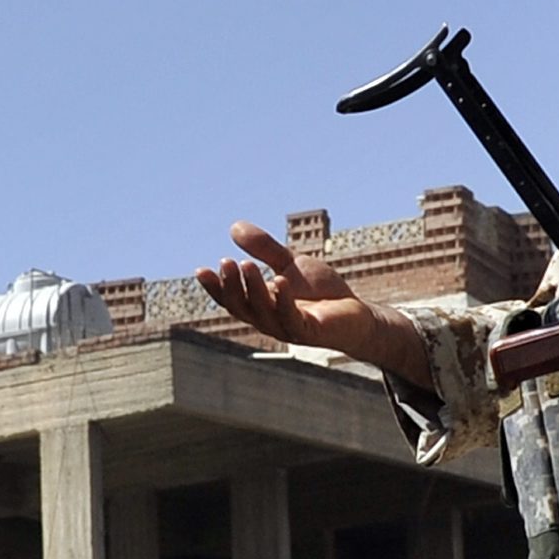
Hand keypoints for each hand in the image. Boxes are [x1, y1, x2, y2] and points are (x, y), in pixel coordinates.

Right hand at [195, 224, 435, 391]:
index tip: (201, 269)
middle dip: (231, 286)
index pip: (231, 299)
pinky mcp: (309, 332)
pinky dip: (284, 301)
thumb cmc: (322, 293)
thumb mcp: (290, 263)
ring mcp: (288, 329)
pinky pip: (292, 318)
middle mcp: (269, 321)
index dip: (216, 287)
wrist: (357, 314)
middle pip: (242, 307)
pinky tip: (280, 282)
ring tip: (246, 264)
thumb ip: (265, 248)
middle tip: (225, 261)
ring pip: (263, 312)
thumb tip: (234, 226)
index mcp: (260, 307)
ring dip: (253, 289)